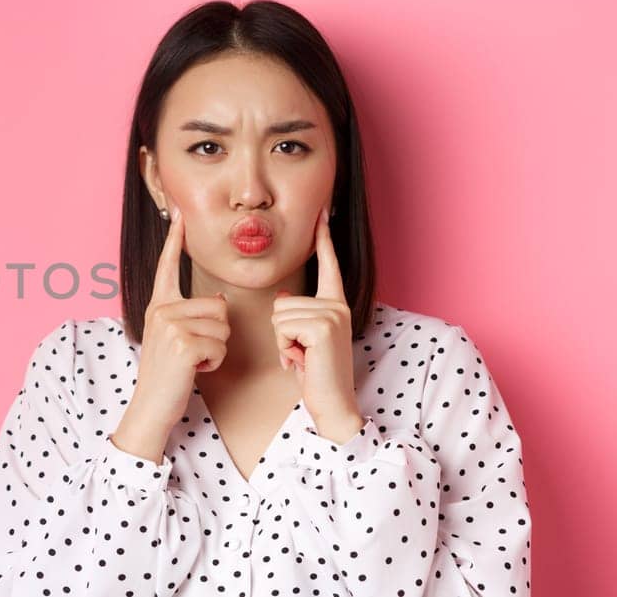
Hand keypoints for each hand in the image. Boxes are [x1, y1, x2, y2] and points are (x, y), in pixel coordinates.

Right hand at [118, 205, 230, 449]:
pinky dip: (214, 362)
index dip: (174, 239)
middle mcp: (161, 309)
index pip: (168, 266)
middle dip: (217, 334)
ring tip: (193, 362)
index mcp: (158, 305)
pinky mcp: (182, 342)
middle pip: (217, 306)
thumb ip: (190, 316)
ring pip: (222, 325)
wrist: (151, 406)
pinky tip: (195, 370)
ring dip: (217, 349)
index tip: (178, 213)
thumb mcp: (174, 339)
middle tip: (193, 353)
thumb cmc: (168, 375)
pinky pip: (219, 344)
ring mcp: (169, 324)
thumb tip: (217, 301)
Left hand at [272, 206, 361, 435]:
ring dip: (283, 342)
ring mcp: (332, 314)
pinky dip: (285, 349)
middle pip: (283, 302)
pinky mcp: (323, 326)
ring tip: (303, 357)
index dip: (323, 239)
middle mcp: (337, 305)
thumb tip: (283, 298)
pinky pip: (282, 327)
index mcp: (335, 305)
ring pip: (279, 315)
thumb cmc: (315, 374)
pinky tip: (303, 361)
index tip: (321, 212)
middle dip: (282, 333)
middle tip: (302, 353)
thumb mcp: (302, 340)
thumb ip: (296, 316)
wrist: (332, 403)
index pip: (328, 266)